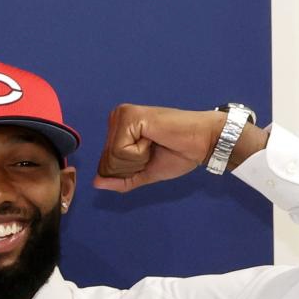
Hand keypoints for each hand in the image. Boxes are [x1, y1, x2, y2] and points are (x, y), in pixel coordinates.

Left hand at [92, 103, 265, 191]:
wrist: (202, 143)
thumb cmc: (177, 154)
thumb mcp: (144, 173)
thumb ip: (121, 180)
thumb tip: (96, 183)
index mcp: (118, 130)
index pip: (105, 165)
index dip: (129, 171)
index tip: (150, 156)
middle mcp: (116, 119)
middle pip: (107, 162)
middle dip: (132, 166)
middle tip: (154, 150)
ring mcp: (122, 115)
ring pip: (113, 158)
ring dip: (138, 159)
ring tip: (154, 144)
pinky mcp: (129, 116)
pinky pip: (121, 151)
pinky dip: (140, 153)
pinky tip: (153, 138)